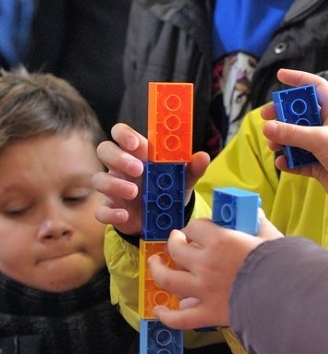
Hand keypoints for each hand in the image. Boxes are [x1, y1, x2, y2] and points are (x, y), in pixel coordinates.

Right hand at [93, 122, 209, 235]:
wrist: (165, 220)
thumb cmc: (169, 189)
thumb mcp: (184, 179)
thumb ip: (192, 168)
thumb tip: (203, 156)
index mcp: (137, 153)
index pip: (121, 133)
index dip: (124, 134)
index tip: (134, 143)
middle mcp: (121, 168)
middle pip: (104, 150)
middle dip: (118, 157)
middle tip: (138, 168)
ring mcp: (113, 188)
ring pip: (98, 179)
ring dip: (114, 184)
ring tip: (135, 192)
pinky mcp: (111, 210)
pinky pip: (100, 210)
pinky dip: (110, 213)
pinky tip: (124, 215)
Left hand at [149, 215, 279, 329]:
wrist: (287, 297)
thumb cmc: (281, 265)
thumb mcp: (271, 237)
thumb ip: (259, 224)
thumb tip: (255, 213)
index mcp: (221, 241)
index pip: (195, 227)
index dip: (194, 228)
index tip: (197, 230)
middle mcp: (205, 264)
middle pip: (176, 249)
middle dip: (174, 242)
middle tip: (176, 241)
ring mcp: (203, 290)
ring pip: (168, 279)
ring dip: (157, 270)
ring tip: (155, 265)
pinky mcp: (207, 313)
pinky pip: (180, 318)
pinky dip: (166, 315)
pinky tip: (159, 310)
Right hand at [262, 68, 327, 197]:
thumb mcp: (319, 139)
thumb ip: (292, 133)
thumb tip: (267, 127)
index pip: (316, 87)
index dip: (299, 79)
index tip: (280, 76)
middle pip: (300, 113)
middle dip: (282, 115)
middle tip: (265, 118)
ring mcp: (323, 145)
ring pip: (297, 137)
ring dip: (283, 140)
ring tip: (272, 145)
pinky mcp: (319, 163)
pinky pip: (299, 158)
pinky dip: (290, 160)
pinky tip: (282, 162)